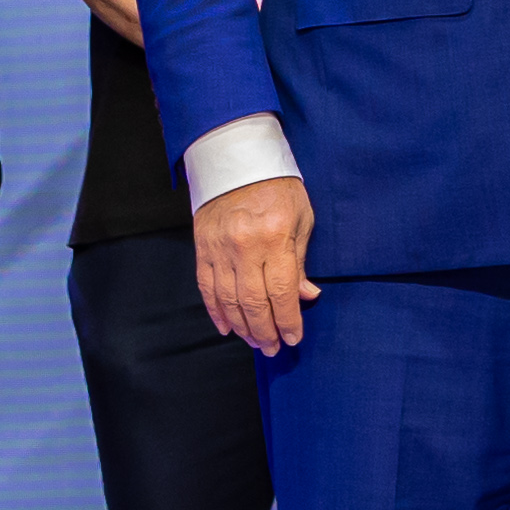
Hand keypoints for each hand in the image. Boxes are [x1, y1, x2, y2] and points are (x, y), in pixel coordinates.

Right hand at [194, 176, 320, 355]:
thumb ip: (300, 260)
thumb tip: (306, 296)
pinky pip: (207, 288)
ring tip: (255, 341)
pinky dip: (217, 312)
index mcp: (275, 237)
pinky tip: (228, 327)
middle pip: (253, 302)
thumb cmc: (278, 187)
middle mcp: (244, 246)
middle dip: (265, 331)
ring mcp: (220, 249)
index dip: (288, 321)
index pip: (282, 291)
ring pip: (229, 300)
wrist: (237, 160)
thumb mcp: (301, 218)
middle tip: (273, 349)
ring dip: (243, 327)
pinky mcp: (202, 248)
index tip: (293, 339)